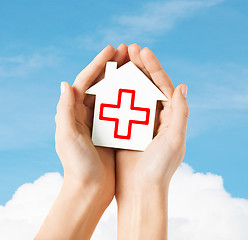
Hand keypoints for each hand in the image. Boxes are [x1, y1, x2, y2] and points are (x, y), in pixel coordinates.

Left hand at [36, 45, 128, 239]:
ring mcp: (100, 121)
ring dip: (123, 78)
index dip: (97, 64)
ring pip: (113, 94)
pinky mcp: (112, 130)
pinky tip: (141, 89)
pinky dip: (130, 97)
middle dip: (112, 66)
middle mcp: (86, 114)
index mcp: (74, 113)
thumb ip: (65, 111)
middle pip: (100, 84)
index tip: (111, 49)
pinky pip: (122, 109)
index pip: (85, 81)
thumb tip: (65, 83)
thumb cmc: (77, 166)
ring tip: (135, 64)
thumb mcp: (67, 138)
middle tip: (126, 50)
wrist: (90, 189)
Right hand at [115, 44, 188, 195]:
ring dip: (126, 76)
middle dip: (139, 66)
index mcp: (170, 117)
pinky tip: (108, 82)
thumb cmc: (159, 168)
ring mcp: (139, 122)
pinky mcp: (125, 129)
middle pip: (147, 86)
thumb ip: (181, 112)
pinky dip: (115, 94)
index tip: (142, 51)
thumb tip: (182, 86)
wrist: (140, 190)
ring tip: (118, 60)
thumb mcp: (175, 139)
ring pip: (132, 93)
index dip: (154, 67)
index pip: (163, 85)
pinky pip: (120, 107)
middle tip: (128, 49)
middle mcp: (156, 117)